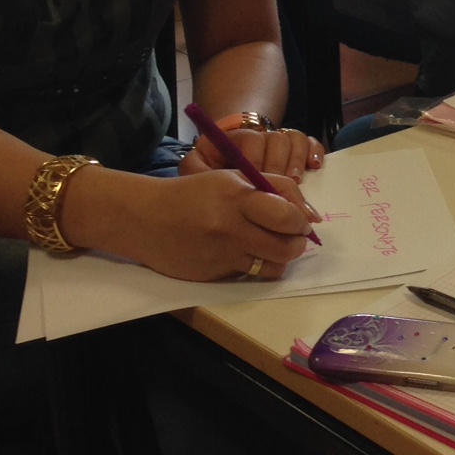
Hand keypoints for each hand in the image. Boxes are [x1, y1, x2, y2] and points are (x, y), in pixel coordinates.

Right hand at [114, 166, 316, 282]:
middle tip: (292, 238)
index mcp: (237, 196)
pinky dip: (255, 267)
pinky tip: (245, 255)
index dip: (301, 222)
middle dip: (297, 243)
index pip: (287, 214)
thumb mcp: (231, 179)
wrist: (144, 218)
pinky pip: (249, 276)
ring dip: (280, 259)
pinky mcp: (213, 275)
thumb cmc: (193, 195)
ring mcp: (222, 254)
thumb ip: (272, 188)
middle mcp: (231, 227)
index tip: (301, 221)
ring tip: (271, 247)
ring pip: (273, 267)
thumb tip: (310, 216)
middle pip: (286, 247)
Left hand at [179, 123, 325, 181]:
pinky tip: (314, 166)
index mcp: (233, 138)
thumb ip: (197, 171)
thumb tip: (210, 177)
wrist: (222, 167)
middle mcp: (258, 136)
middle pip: (275, 139)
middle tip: (278, 191)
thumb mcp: (197, 171)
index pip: (250, 140)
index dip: (256, 162)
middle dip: (278, 165)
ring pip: (293, 139)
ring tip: (295, 182)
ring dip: (295, 161)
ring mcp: (277, 141)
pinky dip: (314, 152)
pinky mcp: (294, 149)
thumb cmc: (209, 175)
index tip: (256, 183)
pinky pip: (310, 143)